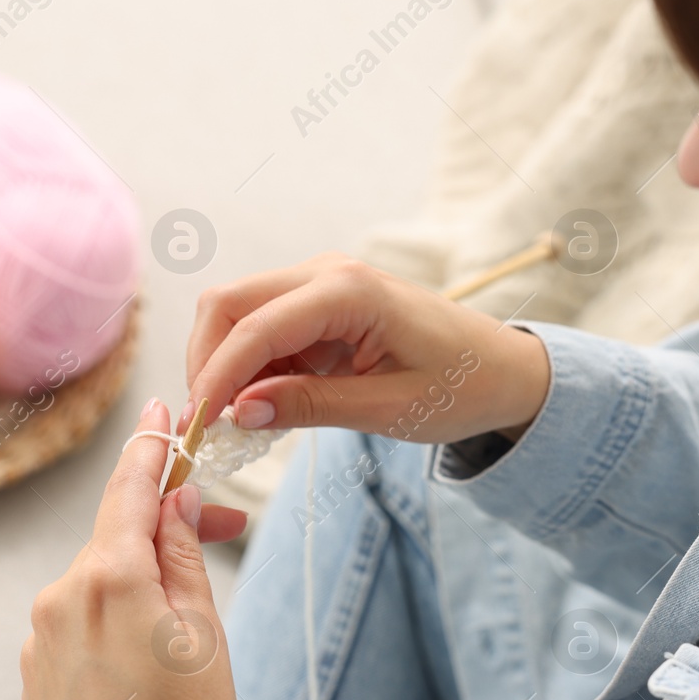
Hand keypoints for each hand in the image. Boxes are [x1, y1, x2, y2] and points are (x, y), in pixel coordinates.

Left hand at [19, 399, 244, 699]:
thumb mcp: (205, 632)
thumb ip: (183, 554)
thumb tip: (172, 503)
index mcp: (108, 578)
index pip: (129, 488)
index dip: (150, 445)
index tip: (162, 411)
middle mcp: (60, 597)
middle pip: (117, 537)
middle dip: (164, 528)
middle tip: (223, 531)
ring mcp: (41, 637)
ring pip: (99, 581)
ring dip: (140, 580)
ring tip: (187, 626)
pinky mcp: (35, 672)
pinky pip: (79, 621)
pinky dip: (114, 619)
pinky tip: (147, 662)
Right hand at [185, 254, 550, 442]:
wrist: (501, 369)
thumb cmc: (460, 387)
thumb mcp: (388, 409)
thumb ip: (311, 406)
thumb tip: (239, 413)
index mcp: (350, 291)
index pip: (255, 328)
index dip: (215, 378)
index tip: (196, 427)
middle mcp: (327, 272)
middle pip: (227, 304)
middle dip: (206, 363)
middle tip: (206, 425)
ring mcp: (320, 281)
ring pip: (236, 313)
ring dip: (225, 365)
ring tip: (240, 422)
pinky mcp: (318, 302)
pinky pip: (262, 328)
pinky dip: (250, 367)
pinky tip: (267, 405)